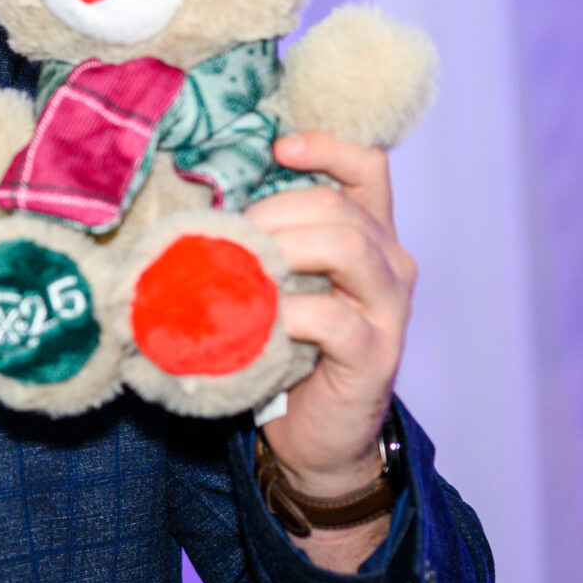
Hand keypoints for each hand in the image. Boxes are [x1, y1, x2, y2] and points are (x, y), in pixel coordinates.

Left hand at [245, 132, 414, 571]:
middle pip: (338, 206)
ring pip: (346, 246)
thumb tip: (192, 209)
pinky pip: (332, 318)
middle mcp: (390, 264)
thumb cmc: (285, 349)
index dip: (327, 146)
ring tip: (239, 271)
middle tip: (224, 237)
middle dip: (272, 212)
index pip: (367, 167)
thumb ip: (259, 245)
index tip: (277, 149)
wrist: (312, 436)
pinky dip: (286, 313)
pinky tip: (258, 322)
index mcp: (368, 236)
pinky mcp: (375, 354)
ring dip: (281, 249)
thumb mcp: (276, 285)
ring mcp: (388, 308)